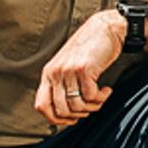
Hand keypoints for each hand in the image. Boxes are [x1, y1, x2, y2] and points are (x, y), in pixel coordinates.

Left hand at [36, 11, 123, 126]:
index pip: (41, 106)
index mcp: (48, 74)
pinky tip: (106, 90)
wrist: (104, 28)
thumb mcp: (67, 67)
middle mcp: (55, 73)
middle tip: (90, 107)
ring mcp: (68, 71)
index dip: (55, 119)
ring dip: (92, 107)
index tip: (71, 119)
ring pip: (77, 106)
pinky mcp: (84, 69)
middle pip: (60, 110)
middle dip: (78, 115)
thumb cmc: (89, 49)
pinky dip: (101, 98)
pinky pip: (91, 97)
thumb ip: (62, 85)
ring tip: (99, 97)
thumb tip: (65, 113)